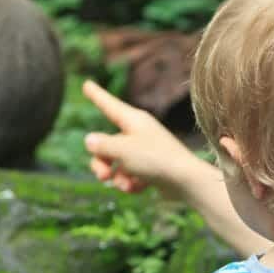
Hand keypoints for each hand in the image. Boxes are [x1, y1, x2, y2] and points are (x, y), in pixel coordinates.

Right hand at [82, 80, 199, 195]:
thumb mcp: (122, 150)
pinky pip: (130, 175)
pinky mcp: (150, 168)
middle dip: (100, 162)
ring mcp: (144, 150)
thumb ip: (101, 144)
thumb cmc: (156, 159)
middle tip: (103, 175)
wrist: (186, 181)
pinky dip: (130, 183)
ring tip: (124, 184)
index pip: (108, 104)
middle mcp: (138, 132)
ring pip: (116, 163)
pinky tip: (138, 188)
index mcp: (133, 120)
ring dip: (116, 177)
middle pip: (106, 144)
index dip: (96, 95)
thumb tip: (89, 140)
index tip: (86, 83)